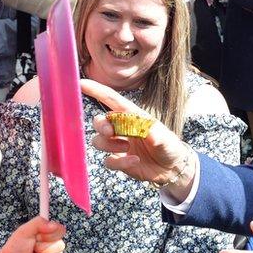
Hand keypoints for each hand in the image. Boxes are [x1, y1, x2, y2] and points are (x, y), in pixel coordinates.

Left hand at [0, 217, 65, 252]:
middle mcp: (52, 246)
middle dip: (42, 249)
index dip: (49, 235)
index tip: (37, 237)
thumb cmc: (13, 250)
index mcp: (47, 234)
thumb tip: (53, 225)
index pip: (60, 231)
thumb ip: (38, 223)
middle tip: (32, 250)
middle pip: (60, 245)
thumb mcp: (24, 232)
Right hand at [81, 79, 194, 196]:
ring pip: (98, 141)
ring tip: (128, 147)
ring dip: (109, 145)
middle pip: (99, 121)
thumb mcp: (166, 139)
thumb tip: (149, 132)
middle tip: (110, 132)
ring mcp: (118, 144)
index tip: (81, 83)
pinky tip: (134, 161)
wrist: (171, 168)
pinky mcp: (118, 160)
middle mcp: (122, 128)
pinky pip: (107, 161)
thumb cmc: (169, 146)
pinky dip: (119, 162)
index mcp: (132, 116)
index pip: (111, 99)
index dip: (96, 90)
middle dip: (101, 125)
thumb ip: (157, 135)